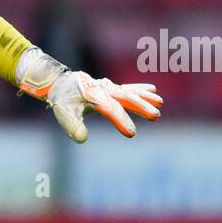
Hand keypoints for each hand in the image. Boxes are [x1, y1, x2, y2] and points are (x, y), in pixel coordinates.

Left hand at [16, 47, 162, 141]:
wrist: (61, 84)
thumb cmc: (63, 100)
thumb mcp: (64, 113)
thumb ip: (73, 126)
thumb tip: (82, 139)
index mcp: (92, 95)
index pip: (110, 109)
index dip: (121, 120)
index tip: (132, 133)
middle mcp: (103, 89)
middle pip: (125, 97)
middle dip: (141, 107)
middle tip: (156, 116)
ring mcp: (108, 87)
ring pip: (129, 92)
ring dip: (144, 98)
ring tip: (160, 103)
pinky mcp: (111, 88)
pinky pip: (127, 88)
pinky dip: (139, 89)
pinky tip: (153, 90)